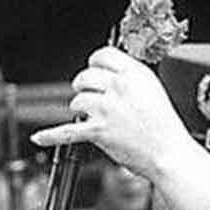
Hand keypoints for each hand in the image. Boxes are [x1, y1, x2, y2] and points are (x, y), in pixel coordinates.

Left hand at [30, 46, 194, 181]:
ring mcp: (107, 109)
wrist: (169, 154)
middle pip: (85, 76)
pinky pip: (67, 131)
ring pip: (77, 100)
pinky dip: (51, 135)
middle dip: (84, 86)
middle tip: (90, 97)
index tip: (94, 70)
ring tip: (94, 118)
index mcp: (134, 74)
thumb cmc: (164, 127)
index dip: (95, 64)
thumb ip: (130, 78)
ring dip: (81, 110)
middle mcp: (119, 87)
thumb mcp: (152, 90)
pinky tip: (40, 136)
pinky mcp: (98, 131)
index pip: (102, 55)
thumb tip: (108, 73)